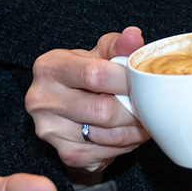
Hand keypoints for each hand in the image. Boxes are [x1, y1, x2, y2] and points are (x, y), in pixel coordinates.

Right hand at [25, 27, 149, 175]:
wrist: (68, 112)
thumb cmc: (84, 78)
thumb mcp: (97, 55)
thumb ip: (117, 45)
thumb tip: (134, 36)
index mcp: (49, 67)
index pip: (94, 75)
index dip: (126, 80)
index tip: (143, 82)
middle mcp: (42, 99)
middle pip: (103, 110)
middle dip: (133, 109)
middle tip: (149, 105)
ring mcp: (51, 130)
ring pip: (109, 135)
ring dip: (135, 129)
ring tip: (144, 118)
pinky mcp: (66, 153)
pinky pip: (107, 152)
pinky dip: (127, 144)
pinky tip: (131, 133)